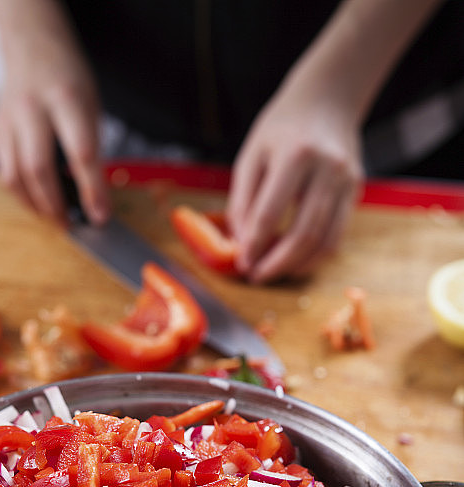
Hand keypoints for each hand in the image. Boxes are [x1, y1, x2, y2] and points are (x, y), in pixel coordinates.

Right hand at [0, 1, 108, 225]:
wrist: (32, 45)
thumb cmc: (68, 80)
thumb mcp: (92, 107)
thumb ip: (94, 151)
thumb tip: (98, 202)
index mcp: (66, 98)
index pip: (80, 152)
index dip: (92, 190)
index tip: (101, 217)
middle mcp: (32, 107)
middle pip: (38, 167)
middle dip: (56, 205)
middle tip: (71, 225)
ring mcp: (8, 119)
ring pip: (14, 175)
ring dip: (35, 205)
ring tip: (54, 218)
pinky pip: (5, 172)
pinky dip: (22, 194)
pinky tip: (39, 201)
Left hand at [227, 75, 362, 282]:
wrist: (327, 98)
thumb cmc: (282, 128)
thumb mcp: (252, 155)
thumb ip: (242, 200)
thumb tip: (241, 244)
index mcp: (295, 154)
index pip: (272, 212)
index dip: (255, 244)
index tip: (242, 263)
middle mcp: (327, 168)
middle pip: (304, 233)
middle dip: (277, 263)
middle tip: (257, 276)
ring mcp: (347, 181)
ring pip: (324, 241)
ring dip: (297, 265)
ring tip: (274, 273)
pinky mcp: (356, 190)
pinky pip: (338, 236)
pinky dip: (316, 256)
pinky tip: (295, 261)